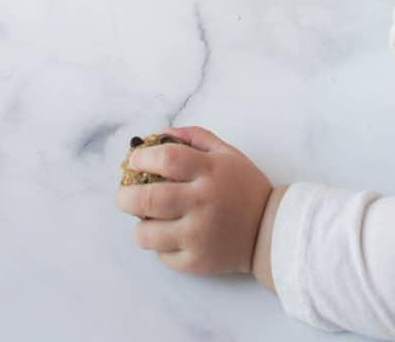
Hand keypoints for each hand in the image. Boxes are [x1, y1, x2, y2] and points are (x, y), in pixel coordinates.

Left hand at [115, 124, 272, 275]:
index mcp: (210, 171)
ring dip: (138, 225)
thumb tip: (159, 134)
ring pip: (147, 234)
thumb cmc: (245, 187)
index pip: (166, 159)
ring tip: (144, 219)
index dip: (142, 157)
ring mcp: (198, 235)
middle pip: (148, 199)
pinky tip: (169, 235)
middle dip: (125, 196)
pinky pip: (162, 256)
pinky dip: (159, 246)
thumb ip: (194, 137)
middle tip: (123, 195)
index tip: (134, 161)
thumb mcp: (227, 153)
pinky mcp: (197, 261)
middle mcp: (202, 202)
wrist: (271, 230)